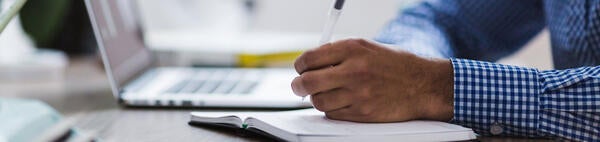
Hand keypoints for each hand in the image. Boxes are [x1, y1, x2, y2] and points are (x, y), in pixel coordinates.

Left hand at [291, 38, 453, 121]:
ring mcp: (358, 93)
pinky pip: (332, 114)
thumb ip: (338, 53)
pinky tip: (341, 102)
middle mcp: (353, 70)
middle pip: (307, 82)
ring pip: (318, 101)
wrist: (422, 85)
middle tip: (299, 86)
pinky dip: (332, 110)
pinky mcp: (362, 113)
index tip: (301, 69)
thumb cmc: (394, 65)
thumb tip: (310, 64)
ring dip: (317, 98)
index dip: (300, 66)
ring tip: (326, 93)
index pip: (309, 58)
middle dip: (298, 85)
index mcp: (352, 48)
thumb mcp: (366, 47)